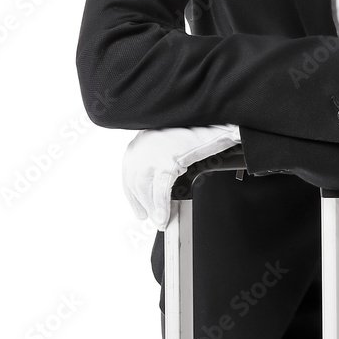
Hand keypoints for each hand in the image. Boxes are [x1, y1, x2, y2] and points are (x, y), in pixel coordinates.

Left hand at [122, 124, 240, 229]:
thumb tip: (152, 190)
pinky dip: (162, 207)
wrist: (208, 119)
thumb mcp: (166, 143)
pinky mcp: (166, 162)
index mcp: (139, 142)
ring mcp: (153, 154)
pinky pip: (161, 192)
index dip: (134, 197)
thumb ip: (155, 160)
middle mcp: (142, 147)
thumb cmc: (190, 129)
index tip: (140, 210)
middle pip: (136, 184)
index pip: (129, 175)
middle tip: (154, 218)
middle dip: (144, 205)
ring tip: (161, 220)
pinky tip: (166, 216)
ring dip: (153, 209)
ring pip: (146, 190)